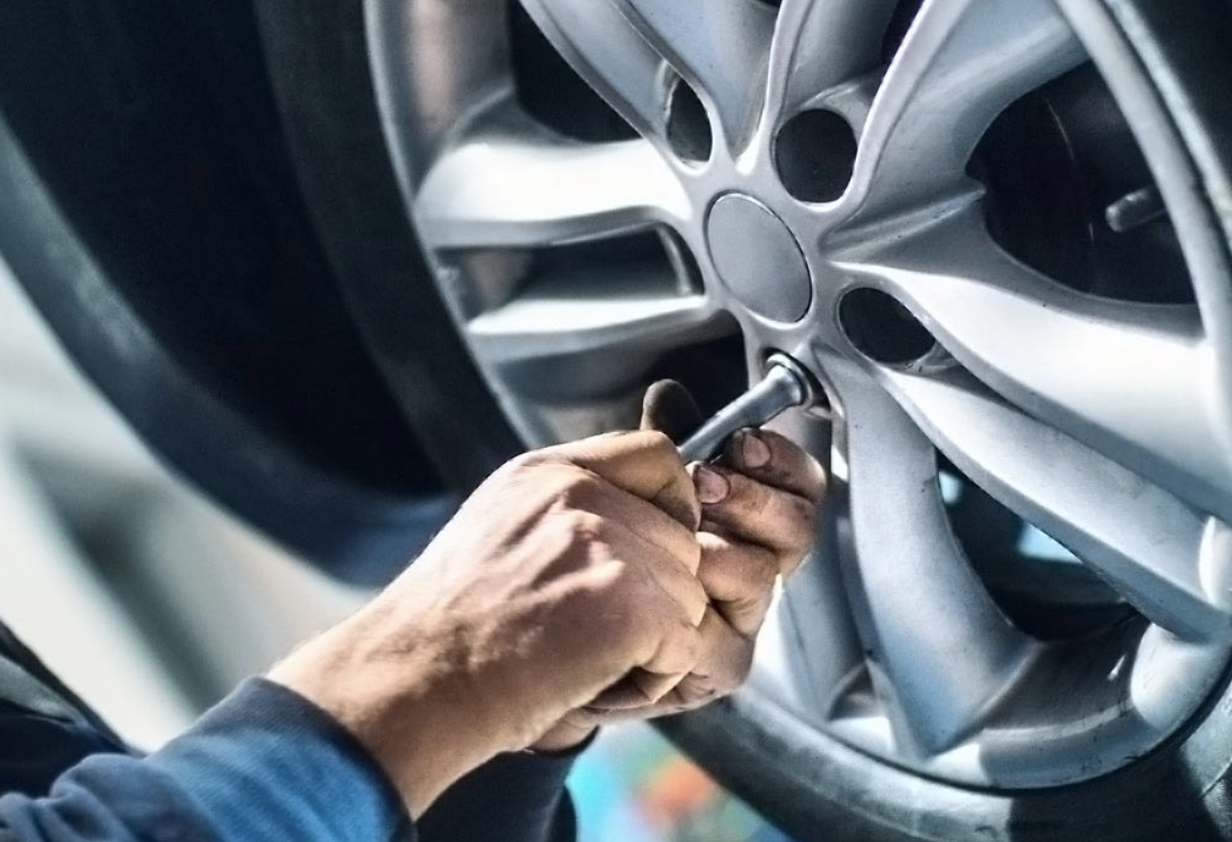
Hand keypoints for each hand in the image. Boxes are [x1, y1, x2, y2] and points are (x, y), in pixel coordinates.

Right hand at [268, 429, 706, 815]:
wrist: (415, 680)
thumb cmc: (449, 625)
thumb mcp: (498, 525)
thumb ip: (565, 506)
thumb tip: (629, 512)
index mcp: (550, 472)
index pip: (660, 457)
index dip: (670, 508)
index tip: (642, 554)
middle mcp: (582, 496)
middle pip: (683, 539)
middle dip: (657, 594)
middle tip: (593, 630)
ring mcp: (608, 546)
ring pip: (690, 595)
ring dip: (655, 639)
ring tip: (586, 657)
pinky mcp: (630, 605)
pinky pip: (686, 643)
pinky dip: (653, 676)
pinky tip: (596, 679)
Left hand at [533, 381, 825, 750]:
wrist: (553, 631)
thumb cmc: (600, 555)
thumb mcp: (628, 490)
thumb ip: (661, 445)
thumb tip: (670, 394)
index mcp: (748, 518)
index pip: (799, 484)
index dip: (781, 460)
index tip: (741, 442)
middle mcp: (754, 565)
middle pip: (799, 527)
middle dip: (753, 497)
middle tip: (705, 482)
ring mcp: (742, 617)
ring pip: (761, 574)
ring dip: (713, 548)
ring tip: (672, 540)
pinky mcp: (720, 665)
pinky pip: (725, 635)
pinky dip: (689, 609)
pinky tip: (655, 593)